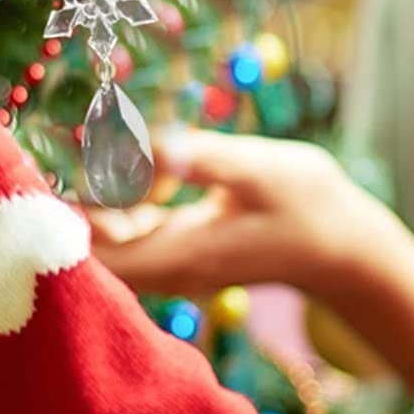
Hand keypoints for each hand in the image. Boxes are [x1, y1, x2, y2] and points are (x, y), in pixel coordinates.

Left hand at [89, 128, 390, 302]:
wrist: (344, 248)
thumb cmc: (309, 205)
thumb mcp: (259, 168)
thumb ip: (202, 158)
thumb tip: (152, 147)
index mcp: (180, 253)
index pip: (95, 249)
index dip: (70, 213)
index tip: (71, 165)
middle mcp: (166, 270)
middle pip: (90, 248)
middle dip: (81, 199)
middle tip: (97, 144)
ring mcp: (171, 266)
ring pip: (107, 242)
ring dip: (102, 198)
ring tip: (117, 149)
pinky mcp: (178, 253)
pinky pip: (130, 234)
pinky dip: (123, 203)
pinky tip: (141, 167)